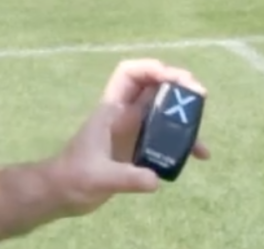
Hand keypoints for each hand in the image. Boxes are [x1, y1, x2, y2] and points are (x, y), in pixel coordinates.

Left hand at [46, 58, 210, 216]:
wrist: (61, 194)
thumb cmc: (73, 178)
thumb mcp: (99, 178)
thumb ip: (127, 177)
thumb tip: (155, 180)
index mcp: (111, 111)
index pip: (129, 74)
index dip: (151, 68)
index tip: (173, 79)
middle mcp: (124, 115)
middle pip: (154, 88)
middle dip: (178, 85)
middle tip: (200, 95)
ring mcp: (133, 131)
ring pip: (164, 111)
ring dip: (184, 114)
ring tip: (202, 127)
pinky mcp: (138, 148)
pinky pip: (166, 136)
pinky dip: (182, 141)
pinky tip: (198, 155)